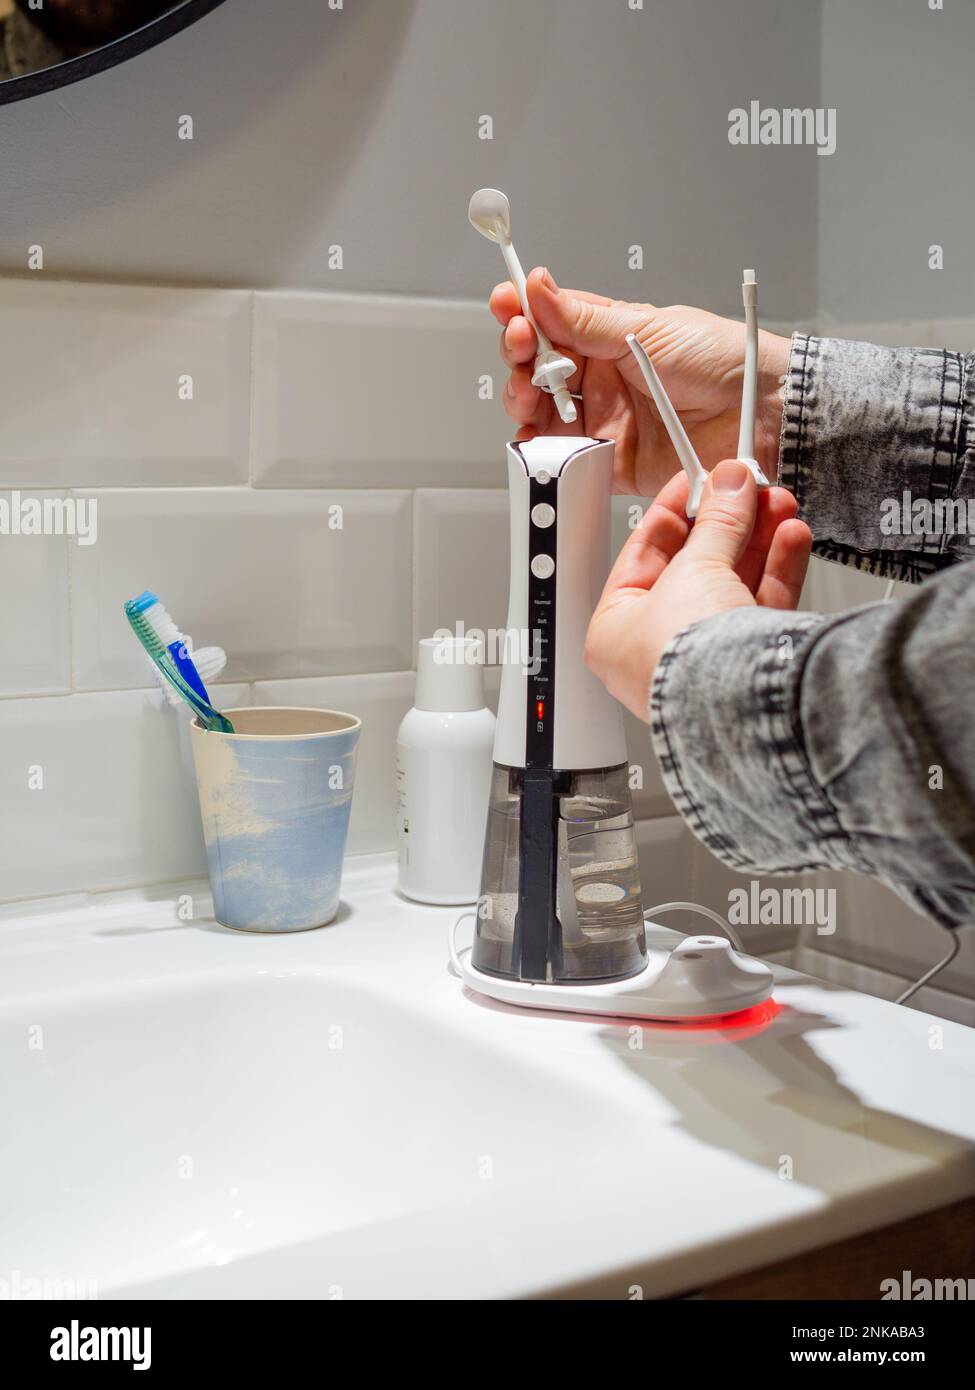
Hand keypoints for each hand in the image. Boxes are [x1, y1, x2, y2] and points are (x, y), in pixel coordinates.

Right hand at [490, 268, 790, 496]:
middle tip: (525, 352)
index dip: (522, 314)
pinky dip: (546, 452)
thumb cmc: (722, 361)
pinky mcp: (612, 463)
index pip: (550, 323)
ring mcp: (604, 421)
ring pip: (542, 414)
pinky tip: (541, 438)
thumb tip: (538, 288)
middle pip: (537, 370)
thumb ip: (586, 318)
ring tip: (532, 394)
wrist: (761, 413)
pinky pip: (567, 460)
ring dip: (525, 401)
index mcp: (608, 339)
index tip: (506, 304)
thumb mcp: (648, 328)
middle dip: (521, 359)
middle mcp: (602, 380)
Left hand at [585, 460, 811, 721]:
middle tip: (743, 487)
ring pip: (732, 586)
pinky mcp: (749, 667)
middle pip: (693, 569)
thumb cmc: (687, 661)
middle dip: (726, 523)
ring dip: (758, 539)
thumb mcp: (695, 567)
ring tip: (776, 502)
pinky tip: (791, 537)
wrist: (740, 707)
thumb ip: (717, 520)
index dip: (672, 513)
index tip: (694, 482)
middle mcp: (657, 651)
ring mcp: (705, 661)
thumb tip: (728, 484)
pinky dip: (779, 570)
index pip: (641, 558)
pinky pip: (761, 608)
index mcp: (614, 633)